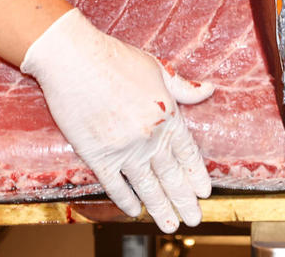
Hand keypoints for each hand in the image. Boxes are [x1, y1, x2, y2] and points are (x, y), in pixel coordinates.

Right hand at [21, 9, 213, 232]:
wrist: (75, 60)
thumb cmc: (116, 59)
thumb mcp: (158, 68)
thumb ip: (183, 87)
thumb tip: (209, 89)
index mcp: (168, 115)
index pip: (187, 154)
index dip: (196, 176)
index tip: (203, 193)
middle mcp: (150, 137)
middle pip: (171, 175)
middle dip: (184, 200)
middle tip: (194, 219)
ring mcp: (124, 149)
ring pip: (147, 186)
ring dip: (160, 208)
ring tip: (170, 225)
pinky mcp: (97, 155)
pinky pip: (115, 185)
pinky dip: (125, 200)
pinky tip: (134, 210)